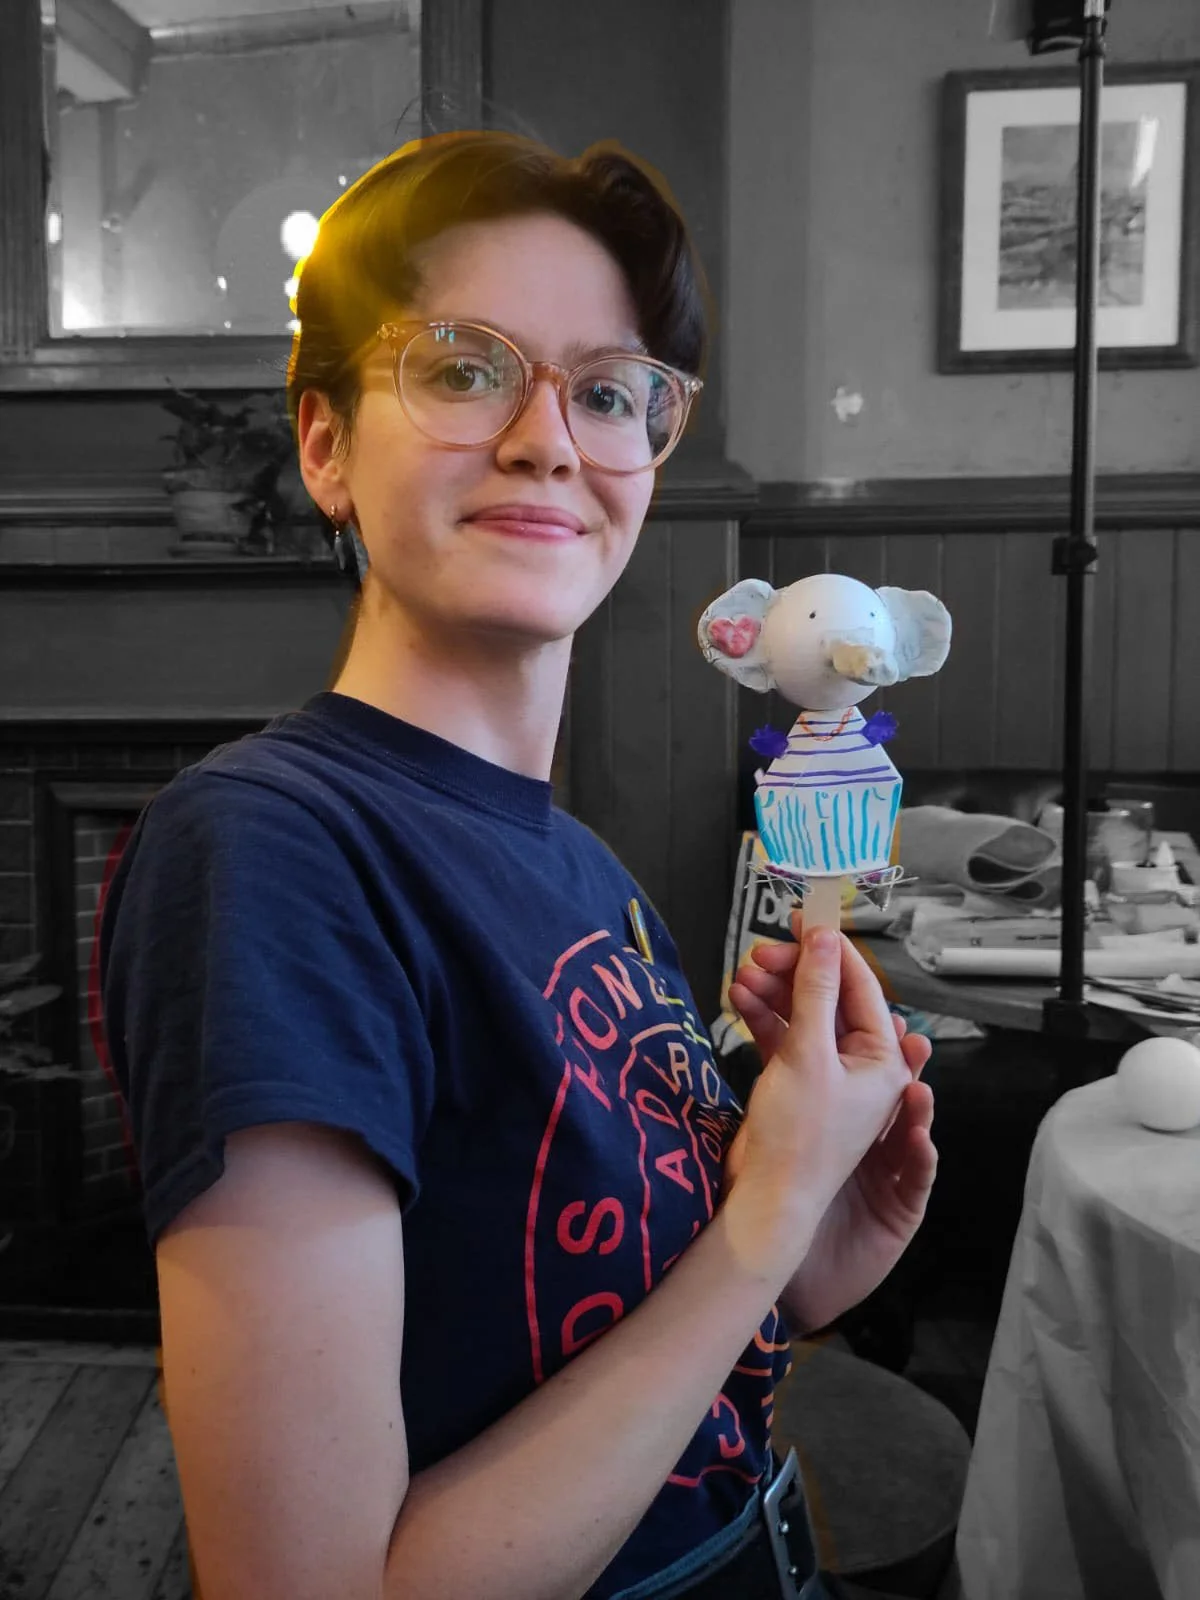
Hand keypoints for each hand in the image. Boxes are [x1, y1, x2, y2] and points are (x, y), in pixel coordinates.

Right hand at [725, 914, 936, 1332]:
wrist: (765, 1202)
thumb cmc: (798, 1140)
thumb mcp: (809, 1054)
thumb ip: (815, 990)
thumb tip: (822, 938)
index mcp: (882, 1059)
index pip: (860, 986)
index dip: (830, 947)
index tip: (803, 918)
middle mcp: (859, 1065)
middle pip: (828, 997)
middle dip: (794, 971)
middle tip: (762, 953)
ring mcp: (826, 1075)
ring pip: (801, 1014)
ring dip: (773, 992)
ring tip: (742, 977)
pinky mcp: (795, 1086)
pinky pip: (782, 1039)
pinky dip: (762, 1018)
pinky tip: (737, 1001)